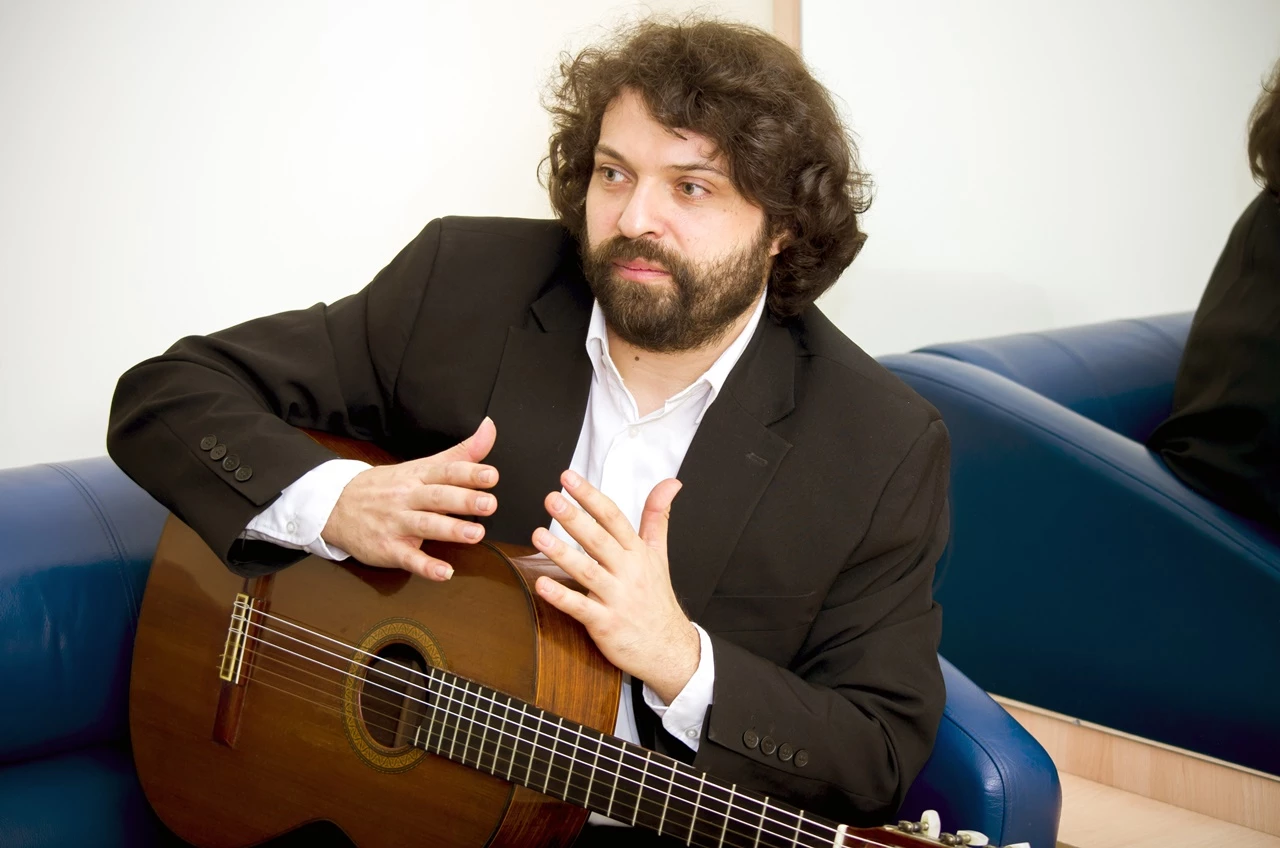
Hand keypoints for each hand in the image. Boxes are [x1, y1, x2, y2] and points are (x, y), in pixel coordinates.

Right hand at [321, 417, 498, 580]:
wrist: (335, 506)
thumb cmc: (386, 487)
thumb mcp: (420, 466)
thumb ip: (459, 453)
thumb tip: (489, 430)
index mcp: (417, 475)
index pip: (445, 471)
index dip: (469, 473)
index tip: (491, 475)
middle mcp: (407, 497)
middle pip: (437, 496)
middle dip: (464, 500)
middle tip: (489, 503)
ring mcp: (395, 523)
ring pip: (425, 525)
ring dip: (450, 530)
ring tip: (475, 535)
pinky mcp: (387, 548)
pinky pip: (408, 558)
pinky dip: (426, 566)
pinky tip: (444, 573)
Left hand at [530, 470, 698, 703]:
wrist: (668, 648)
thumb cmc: (657, 599)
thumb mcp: (660, 554)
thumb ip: (657, 517)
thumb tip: (671, 483)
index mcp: (638, 553)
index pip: (613, 518)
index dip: (590, 496)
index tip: (569, 479)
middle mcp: (628, 572)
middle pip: (599, 540)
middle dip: (575, 518)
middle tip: (552, 499)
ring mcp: (617, 598)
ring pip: (587, 572)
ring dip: (562, 553)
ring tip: (539, 535)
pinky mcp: (606, 624)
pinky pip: (580, 609)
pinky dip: (561, 597)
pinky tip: (541, 584)